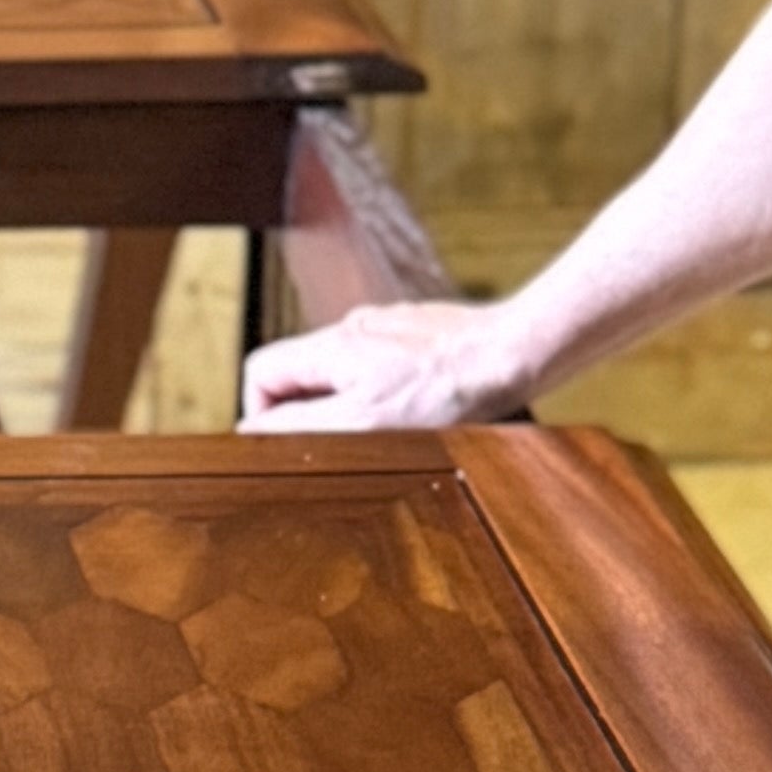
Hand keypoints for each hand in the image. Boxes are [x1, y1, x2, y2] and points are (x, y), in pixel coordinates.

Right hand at [239, 296, 538, 433]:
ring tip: (385, 427)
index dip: (261, 412)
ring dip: (349, 401)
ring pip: (340, 368)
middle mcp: (352, 329)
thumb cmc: (450, 388)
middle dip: (309, 410)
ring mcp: (386, 328)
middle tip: (339, 441)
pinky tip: (419, 406)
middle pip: (299, 370)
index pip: (261, 372)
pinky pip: (380, 363)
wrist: (517, 352)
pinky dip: (386, 388)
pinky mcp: (418, 333)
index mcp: (330, 347)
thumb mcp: (364, 421)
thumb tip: (254, 430)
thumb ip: (301, 425)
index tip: (285, 443)